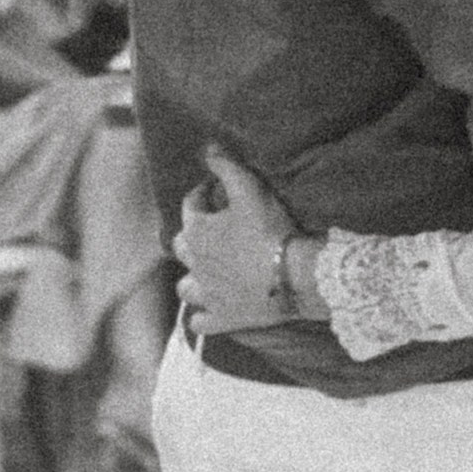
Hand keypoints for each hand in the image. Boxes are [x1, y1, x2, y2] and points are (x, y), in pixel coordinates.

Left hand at [175, 145, 301, 337]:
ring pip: (185, 286)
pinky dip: (200, 316)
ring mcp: (206, 295)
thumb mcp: (249, 188)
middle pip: (182, 247)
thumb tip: (208, 149)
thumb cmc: (269, 229)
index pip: (190, 205)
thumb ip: (226, 166)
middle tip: (212, 230)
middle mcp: (194, 264)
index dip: (202, 194)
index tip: (214, 189)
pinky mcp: (221, 319)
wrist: (290, 276)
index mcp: (197, 231)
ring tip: (206, 272)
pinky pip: (199, 322)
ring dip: (191, 278)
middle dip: (192, 236)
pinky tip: (208, 310)